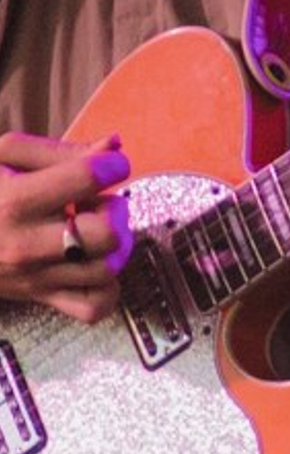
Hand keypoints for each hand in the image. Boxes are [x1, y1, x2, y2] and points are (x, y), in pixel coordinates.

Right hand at [0, 133, 132, 325]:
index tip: (106, 166)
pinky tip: (95, 263)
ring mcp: (35, 278)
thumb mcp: (2, 158)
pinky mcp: (40, 299)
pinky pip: (93, 307)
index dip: (110, 165)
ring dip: (114, 245)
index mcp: (15, 201)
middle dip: (115, 210)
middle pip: (106, 233)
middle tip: (98, 201)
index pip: (87, 178)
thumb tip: (114, 145)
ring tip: (95, 228)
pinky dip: (107, 288)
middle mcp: (27, 245)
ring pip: (106, 270)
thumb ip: (57, 150)